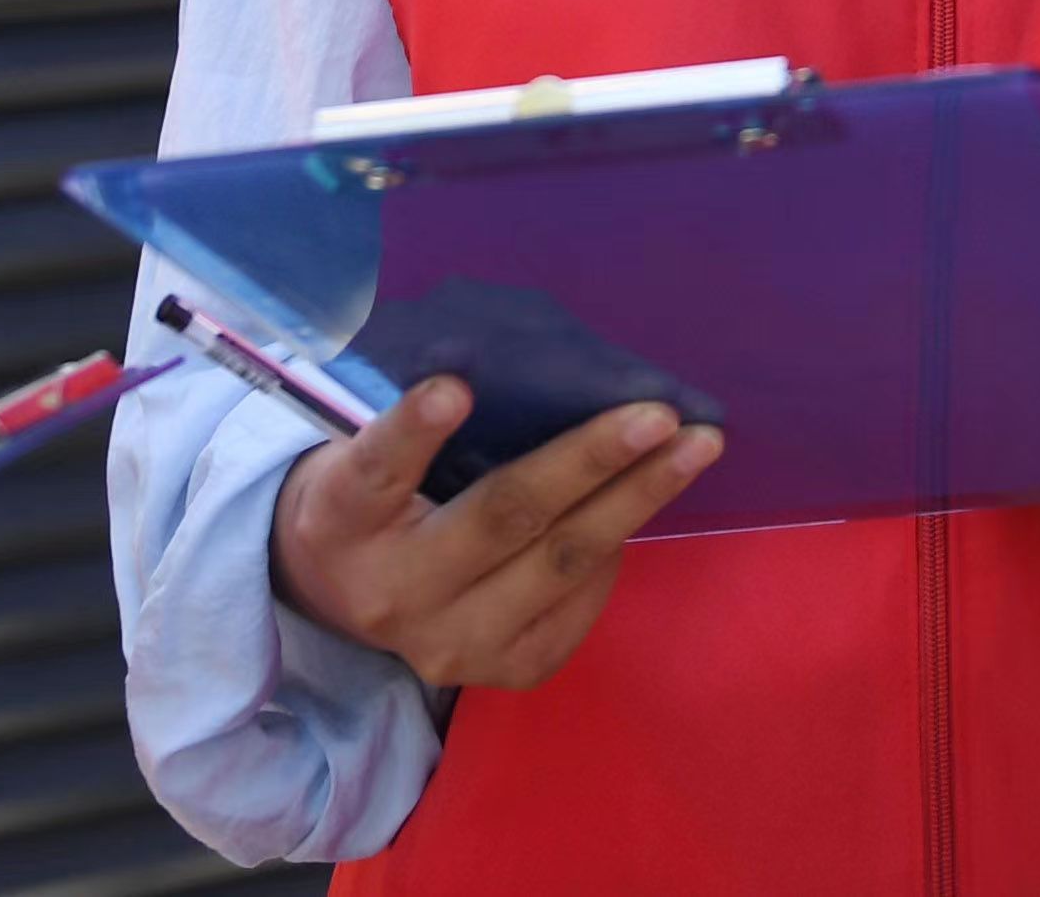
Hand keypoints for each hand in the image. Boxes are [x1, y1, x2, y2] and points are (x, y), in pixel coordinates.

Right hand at [269, 378, 725, 690]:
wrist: (344, 599)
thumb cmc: (374, 496)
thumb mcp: (366, 452)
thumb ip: (425, 423)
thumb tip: (538, 368)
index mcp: (345, 519)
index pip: (378, 470)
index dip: (416, 430)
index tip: (456, 387)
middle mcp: (396, 592)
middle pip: (502, 517)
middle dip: (590, 460)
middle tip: (657, 413)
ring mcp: (454, 644)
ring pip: (560, 565)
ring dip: (636, 499)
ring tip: (695, 448)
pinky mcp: (504, 672)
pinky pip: (579, 604)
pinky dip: (616, 547)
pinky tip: (645, 498)